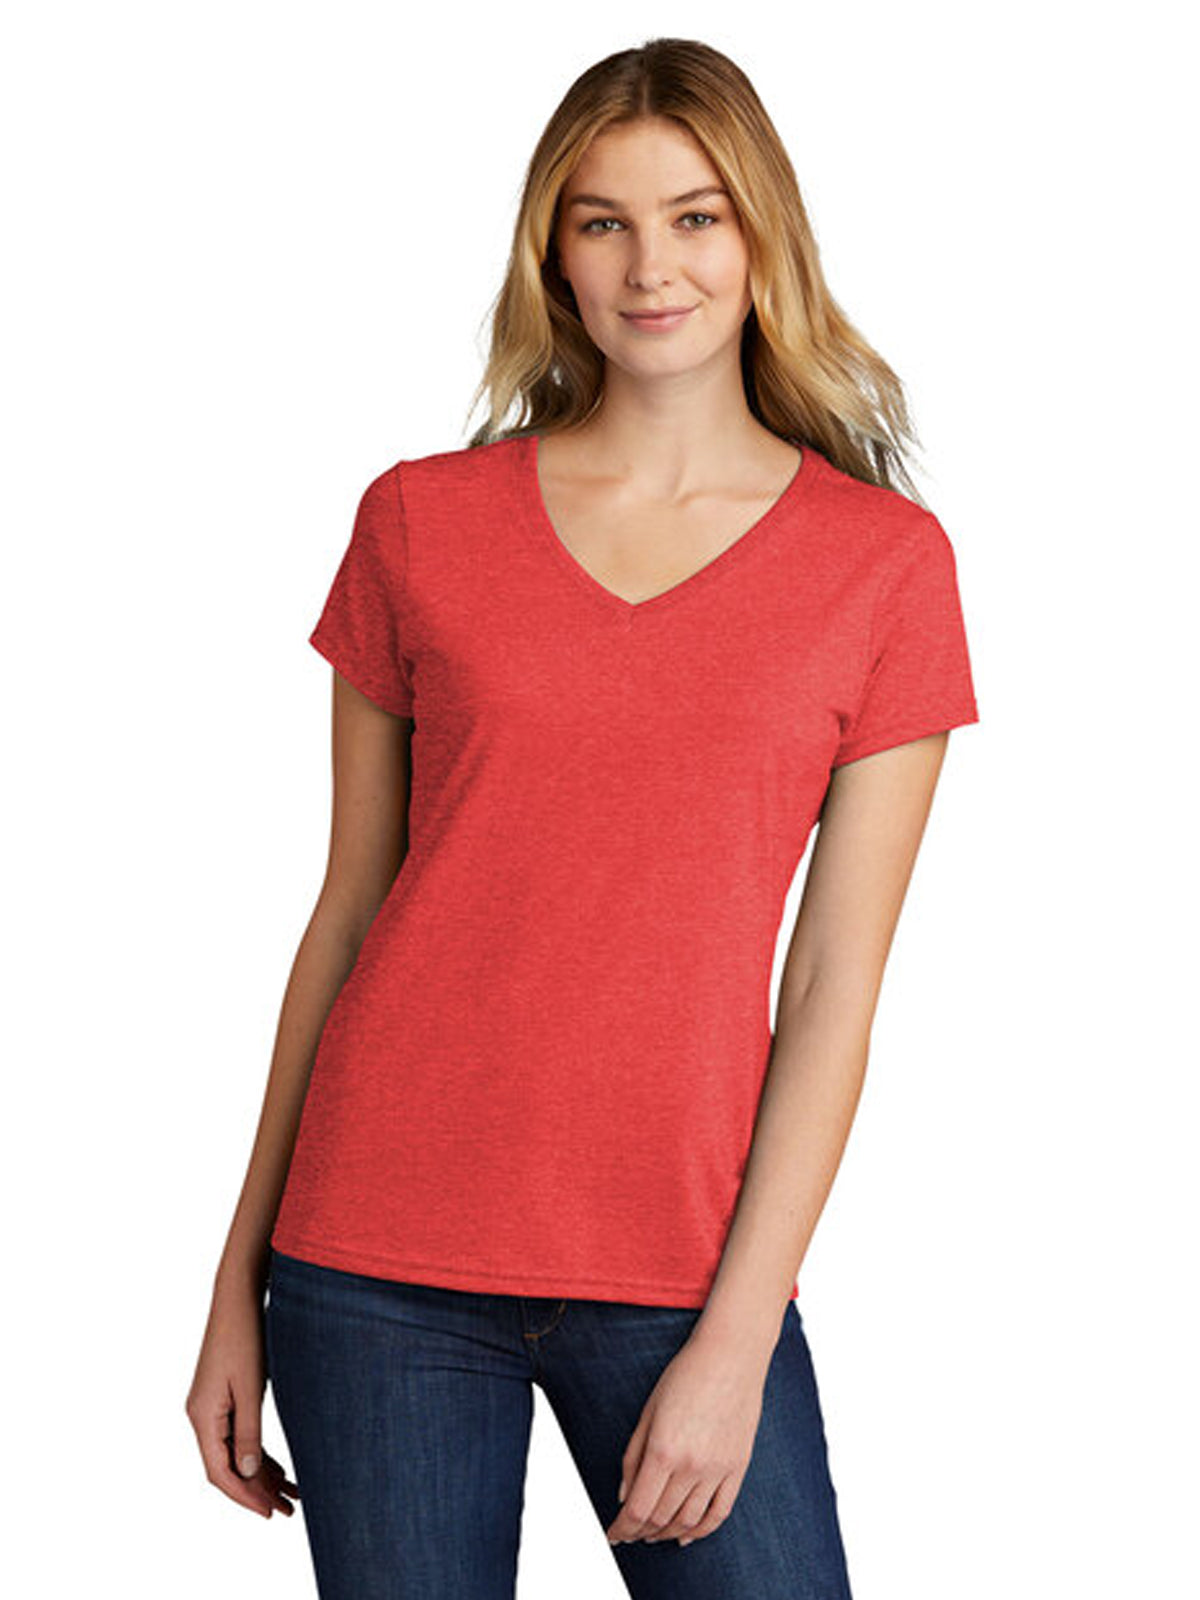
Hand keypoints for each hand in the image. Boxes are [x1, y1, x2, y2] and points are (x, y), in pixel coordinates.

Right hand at [185, 1278, 299, 1519]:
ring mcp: (212, 1406)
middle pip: (227, 1467)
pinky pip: (239, 1435)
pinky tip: (279, 1468)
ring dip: (260, 1474)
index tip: (269, 1513)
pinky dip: (258, 1453)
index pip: (219, 1472)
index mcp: (202, 1416)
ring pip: (235, 1453)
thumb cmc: (245, 1335)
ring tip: (290, 1494)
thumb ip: (249, 1431)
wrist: (238, 1295)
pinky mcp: (224, 1397)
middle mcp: (202, 1415)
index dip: (244, 1496)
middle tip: (287, 1510)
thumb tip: (250, 1472)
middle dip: (256, 1491)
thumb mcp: (251, 1386)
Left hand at [605, 1330, 766, 1549]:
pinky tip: (686, 1535)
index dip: (622, 1529)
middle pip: (661, 1519)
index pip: (638, 1510)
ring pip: (688, 1522)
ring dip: (666, 1534)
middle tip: (629, 1532)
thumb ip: (632, 1457)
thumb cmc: (686, 1374)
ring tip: (652, 1535)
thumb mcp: (648, 1411)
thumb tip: (624, 1497)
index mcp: (663, 1450)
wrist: (731, 1354)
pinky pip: (719, 1513)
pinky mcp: (738, 1468)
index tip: (612, 1535)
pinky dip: (701, 1531)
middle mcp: (691, 1467)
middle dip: (640, 1532)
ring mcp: (717, 1470)